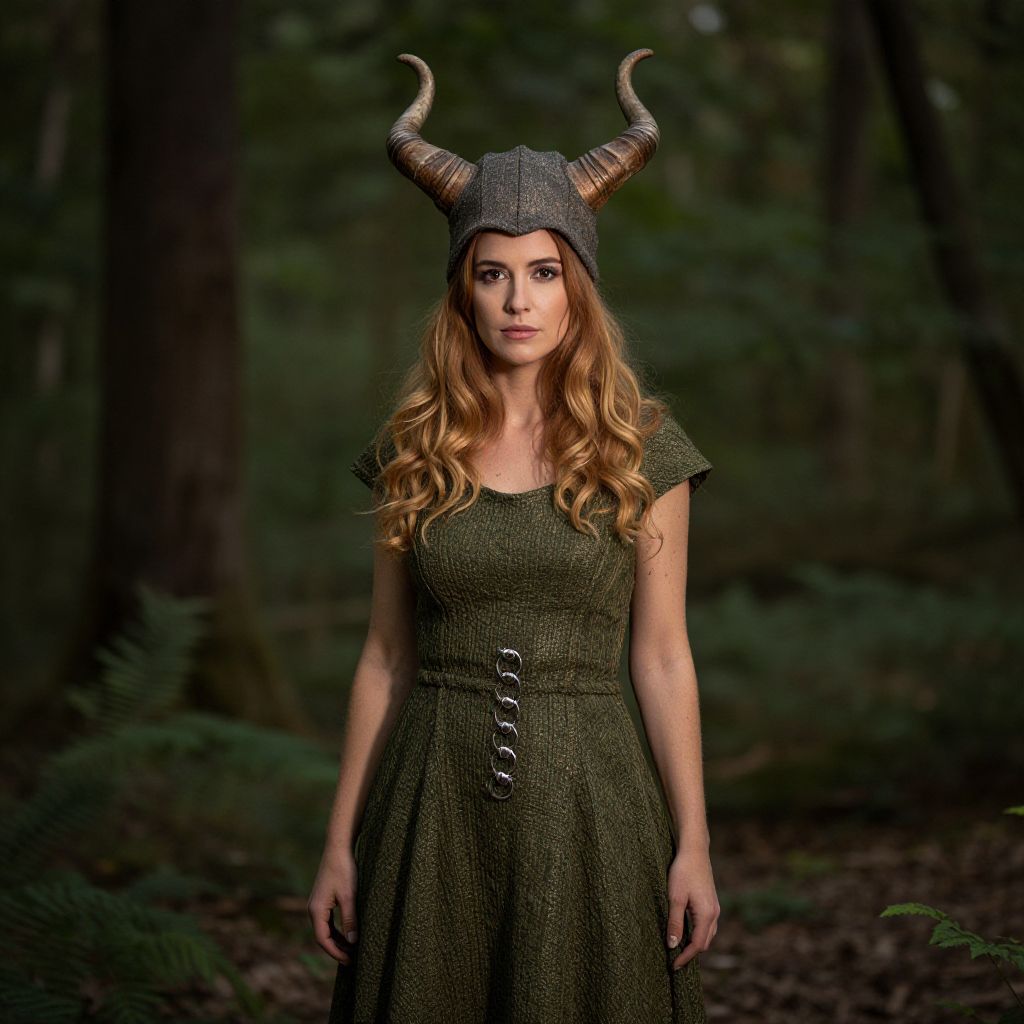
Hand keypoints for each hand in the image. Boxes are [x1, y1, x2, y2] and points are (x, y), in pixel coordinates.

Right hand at [308, 844, 358, 965]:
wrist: (338, 848)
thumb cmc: (344, 870)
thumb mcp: (349, 896)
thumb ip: (350, 919)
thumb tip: (352, 942)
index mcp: (316, 910)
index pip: (323, 939)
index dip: (335, 952)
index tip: (349, 960)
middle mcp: (313, 908)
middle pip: (322, 936)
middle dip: (336, 949)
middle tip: (352, 959)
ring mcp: (317, 903)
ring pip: (325, 929)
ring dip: (337, 940)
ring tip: (351, 950)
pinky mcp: (323, 899)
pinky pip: (328, 920)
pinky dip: (336, 930)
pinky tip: (347, 934)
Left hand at [666, 846, 719, 970]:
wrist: (694, 850)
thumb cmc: (683, 872)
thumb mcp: (675, 898)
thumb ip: (674, 922)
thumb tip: (672, 945)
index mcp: (706, 915)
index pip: (697, 945)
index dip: (685, 957)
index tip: (673, 966)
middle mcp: (714, 914)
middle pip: (704, 942)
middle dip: (690, 953)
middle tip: (674, 960)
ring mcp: (714, 907)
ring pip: (707, 934)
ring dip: (695, 943)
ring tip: (679, 948)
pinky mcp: (711, 902)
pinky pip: (707, 925)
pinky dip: (698, 933)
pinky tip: (687, 931)